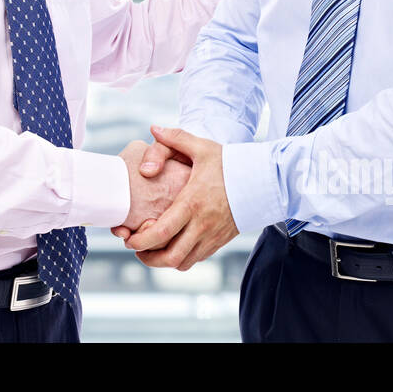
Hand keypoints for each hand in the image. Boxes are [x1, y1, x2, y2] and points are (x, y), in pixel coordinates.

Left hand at [125, 126, 237, 269]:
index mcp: (191, 203)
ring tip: (151, 249)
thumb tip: (154, 128)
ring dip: (163, 261)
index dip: (140, 241)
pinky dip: (180, 258)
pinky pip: (196, 259)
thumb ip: (176, 137)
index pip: (161, 233)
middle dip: (148, 258)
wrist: (264, 180)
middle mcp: (201, 225)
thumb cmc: (232, 163)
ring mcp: (212, 236)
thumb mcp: (203, 147)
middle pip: (169, 257)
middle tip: (136, 248)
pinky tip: (172, 245)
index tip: (129, 238)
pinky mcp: (220, 241)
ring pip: (182, 262)